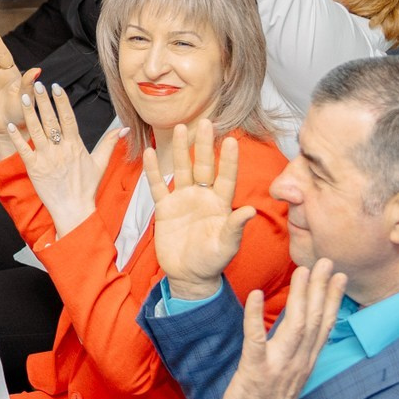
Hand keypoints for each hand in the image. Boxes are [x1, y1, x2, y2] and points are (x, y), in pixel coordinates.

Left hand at [16, 82, 109, 238]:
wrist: (73, 210)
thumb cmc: (87, 188)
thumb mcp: (100, 163)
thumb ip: (110, 143)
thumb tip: (124, 128)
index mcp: (75, 145)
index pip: (68, 117)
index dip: (61, 101)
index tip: (55, 87)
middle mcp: (60, 149)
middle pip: (50, 119)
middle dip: (43, 100)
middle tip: (36, 85)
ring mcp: (46, 158)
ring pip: (35, 130)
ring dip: (29, 113)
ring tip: (24, 97)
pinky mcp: (34, 168)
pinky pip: (23, 149)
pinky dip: (17, 137)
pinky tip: (11, 125)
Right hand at [142, 119, 260, 300]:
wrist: (188, 277)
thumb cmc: (212, 262)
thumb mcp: (226, 246)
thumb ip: (235, 227)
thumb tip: (251, 211)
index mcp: (221, 204)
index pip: (226, 177)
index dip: (228, 159)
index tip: (231, 140)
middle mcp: (203, 197)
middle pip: (203, 165)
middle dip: (204, 144)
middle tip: (205, 122)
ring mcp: (183, 200)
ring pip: (182, 169)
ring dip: (180, 149)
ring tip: (180, 127)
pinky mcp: (165, 208)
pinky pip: (157, 185)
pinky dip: (152, 170)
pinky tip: (148, 152)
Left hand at [220, 258, 349, 398]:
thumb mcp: (292, 375)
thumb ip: (300, 351)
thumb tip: (306, 326)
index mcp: (306, 362)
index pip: (325, 326)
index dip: (333, 300)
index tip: (339, 276)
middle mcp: (297, 362)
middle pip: (314, 321)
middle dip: (320, 289)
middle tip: (325, 261)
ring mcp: (278, 367)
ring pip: (294, 327)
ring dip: (299, 297)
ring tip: (301, 271)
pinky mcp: (255, 371)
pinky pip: (256, 341)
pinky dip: (256, 317)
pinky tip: (256, 296)